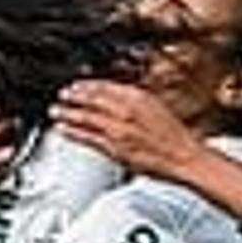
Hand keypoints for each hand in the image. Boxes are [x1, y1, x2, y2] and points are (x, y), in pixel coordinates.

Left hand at [53, 80, 202, 179]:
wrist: (185, 157)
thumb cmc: (173, 135)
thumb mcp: (154, 106)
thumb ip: (133, 99)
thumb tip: (114, 95)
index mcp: (137, 97)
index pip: (104, 86)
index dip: (86, 85)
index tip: (75, 85)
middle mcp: (126, 111)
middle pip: (91, 100)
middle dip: (73, 96)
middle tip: (62, 95)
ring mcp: (119, 130)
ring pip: (86, 118)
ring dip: (67, 113)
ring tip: (56, 111)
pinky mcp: (116, 149)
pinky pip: (89, 138)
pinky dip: (73, 132)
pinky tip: (64, 130)